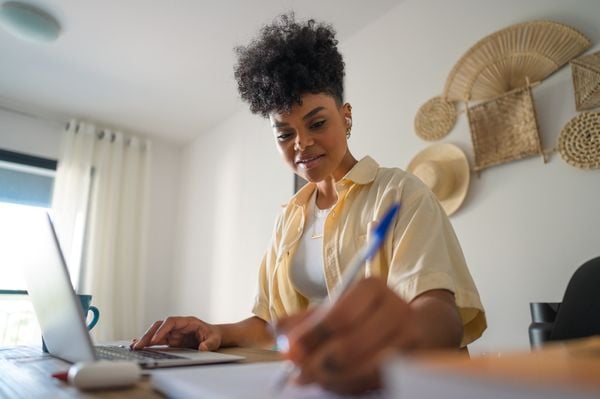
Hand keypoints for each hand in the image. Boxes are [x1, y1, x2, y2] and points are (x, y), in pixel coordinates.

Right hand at [130, 316, 221, 350]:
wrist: (213, 337)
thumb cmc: (213, 336)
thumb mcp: (214, 340)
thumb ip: (209, 344)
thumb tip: (202, 348)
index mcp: (187, 322)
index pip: (171, 321)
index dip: (163, 329)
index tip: (156, 339)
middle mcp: (178, 326)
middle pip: (160, 326)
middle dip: (149, 335)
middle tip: (139, 345)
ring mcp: (173, 332)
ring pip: (156, 333)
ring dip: (145, 339)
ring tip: (135, 347)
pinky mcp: (171, 339)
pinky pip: (157, 340)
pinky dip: (148, 343)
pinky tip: (138, 345)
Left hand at [277, 278, 420, 393]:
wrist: (415, 326)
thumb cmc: (365, 316)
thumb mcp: (335, 308)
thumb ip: (304, 320)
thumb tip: (276, 330)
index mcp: (372, 287)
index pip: (338, 314)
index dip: (311, 335)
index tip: (290, 350)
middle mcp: (396, 308)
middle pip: (351, 343)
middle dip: (318, 362)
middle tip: (297, 373)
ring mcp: (410, 337)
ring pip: (364, 366)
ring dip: (333, 377)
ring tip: (313, 377)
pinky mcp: (415, 362)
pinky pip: (377, 380)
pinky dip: (351, 383)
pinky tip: (336, 380)